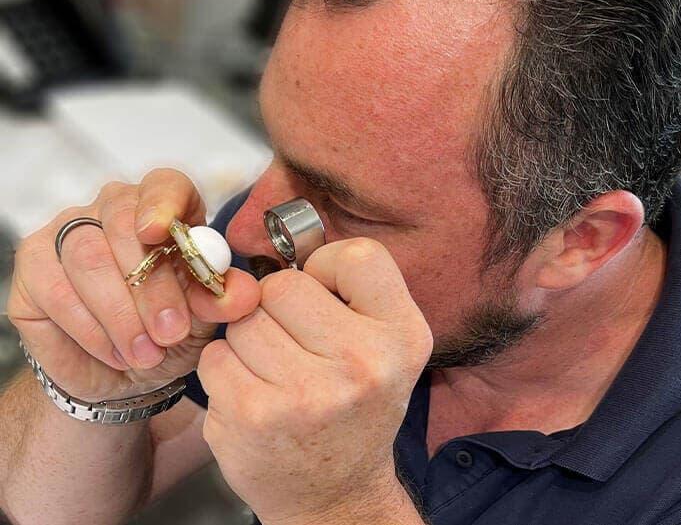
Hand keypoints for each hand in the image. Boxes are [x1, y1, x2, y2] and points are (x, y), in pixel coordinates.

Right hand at [7, 168, 259, 402]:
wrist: (126, 373)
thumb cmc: (169, 331)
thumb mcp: (206, 319)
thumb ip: (223, 300)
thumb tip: (242, 293)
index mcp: (166, 209)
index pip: (165, 184)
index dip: (162, 203)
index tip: (159, 232)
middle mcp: (114, 209)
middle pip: (123, 224)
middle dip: (151, 286)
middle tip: (171, 331)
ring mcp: (69, 232)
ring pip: (88, 258)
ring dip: (121, 314)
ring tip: (147, 353)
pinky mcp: (35, 265)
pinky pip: (58, 291)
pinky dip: (92, 329)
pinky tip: (116, 353)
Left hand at [197, 237, 432, 523]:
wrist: (336, 496)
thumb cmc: (355, 410)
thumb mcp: (385, 348)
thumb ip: (351, 294)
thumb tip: (280, 245)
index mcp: (404, 336)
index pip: (358, 255)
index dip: (328, 267)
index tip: (324, 294)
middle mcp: (363, 363)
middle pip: (283, 284)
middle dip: (278, 307)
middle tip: (296, 344)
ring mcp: (305, 392)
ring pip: (244, 318)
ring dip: (249, 340)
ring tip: (276, 373)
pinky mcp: (253, 415)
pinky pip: (215, 355)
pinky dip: (225, 370)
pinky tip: (253, 395)